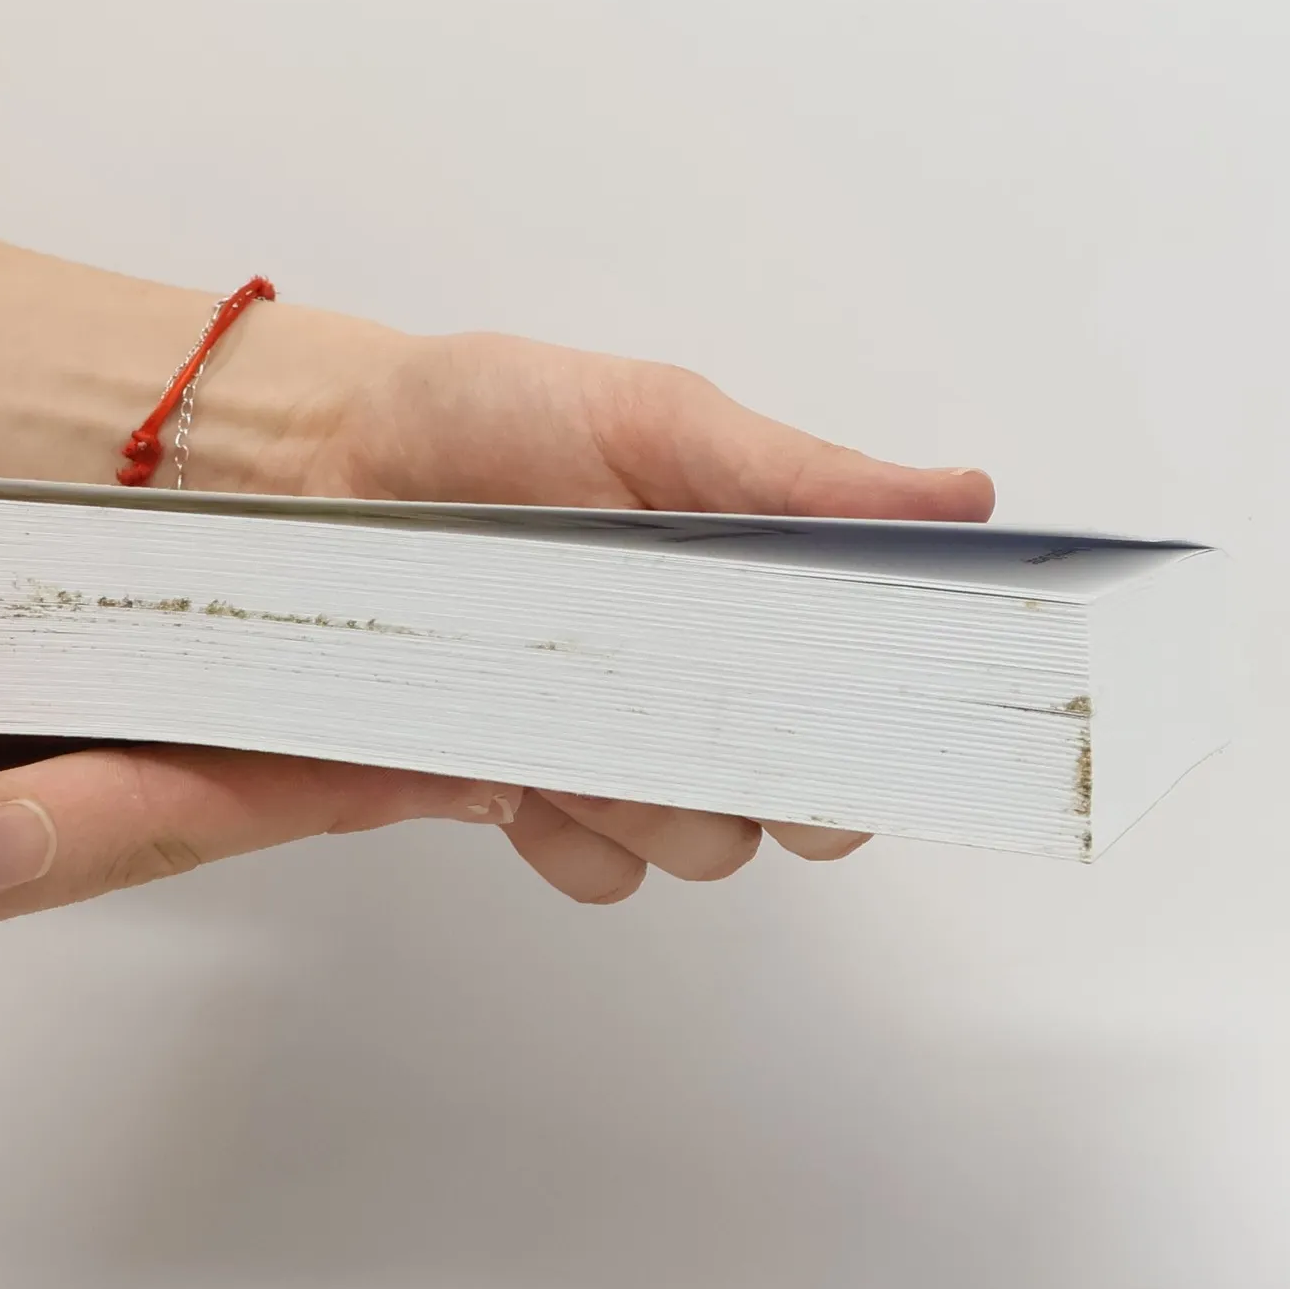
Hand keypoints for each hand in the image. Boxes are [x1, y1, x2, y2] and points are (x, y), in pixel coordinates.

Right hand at [0, 694, 518, 1010]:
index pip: (119, 831)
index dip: (283, 795)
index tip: (417, 759)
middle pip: (142, 827)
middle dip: (301, 784)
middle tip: (441, 729)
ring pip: (91, 797)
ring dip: (233, 757)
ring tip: (354, 705)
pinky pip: (5, 760)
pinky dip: (120, 727)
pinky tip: (162, 686)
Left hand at [191, 314, 996, 900]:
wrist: (328, 464)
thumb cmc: (490, 418)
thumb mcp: (654, 420)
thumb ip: (798, 478)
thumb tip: (961, 501)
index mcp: (759, 599)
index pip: (872, 710)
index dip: (888, 739)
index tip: (867, 728)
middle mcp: (702, 687)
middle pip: (801, 805)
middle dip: (768, 782)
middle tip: (695, 711)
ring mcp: (617, 747)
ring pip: (701, 845)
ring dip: (658, 804)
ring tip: (582, 715)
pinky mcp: (529, 793)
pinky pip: (596, 869)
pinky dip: (574, 836)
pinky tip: (526, 765)